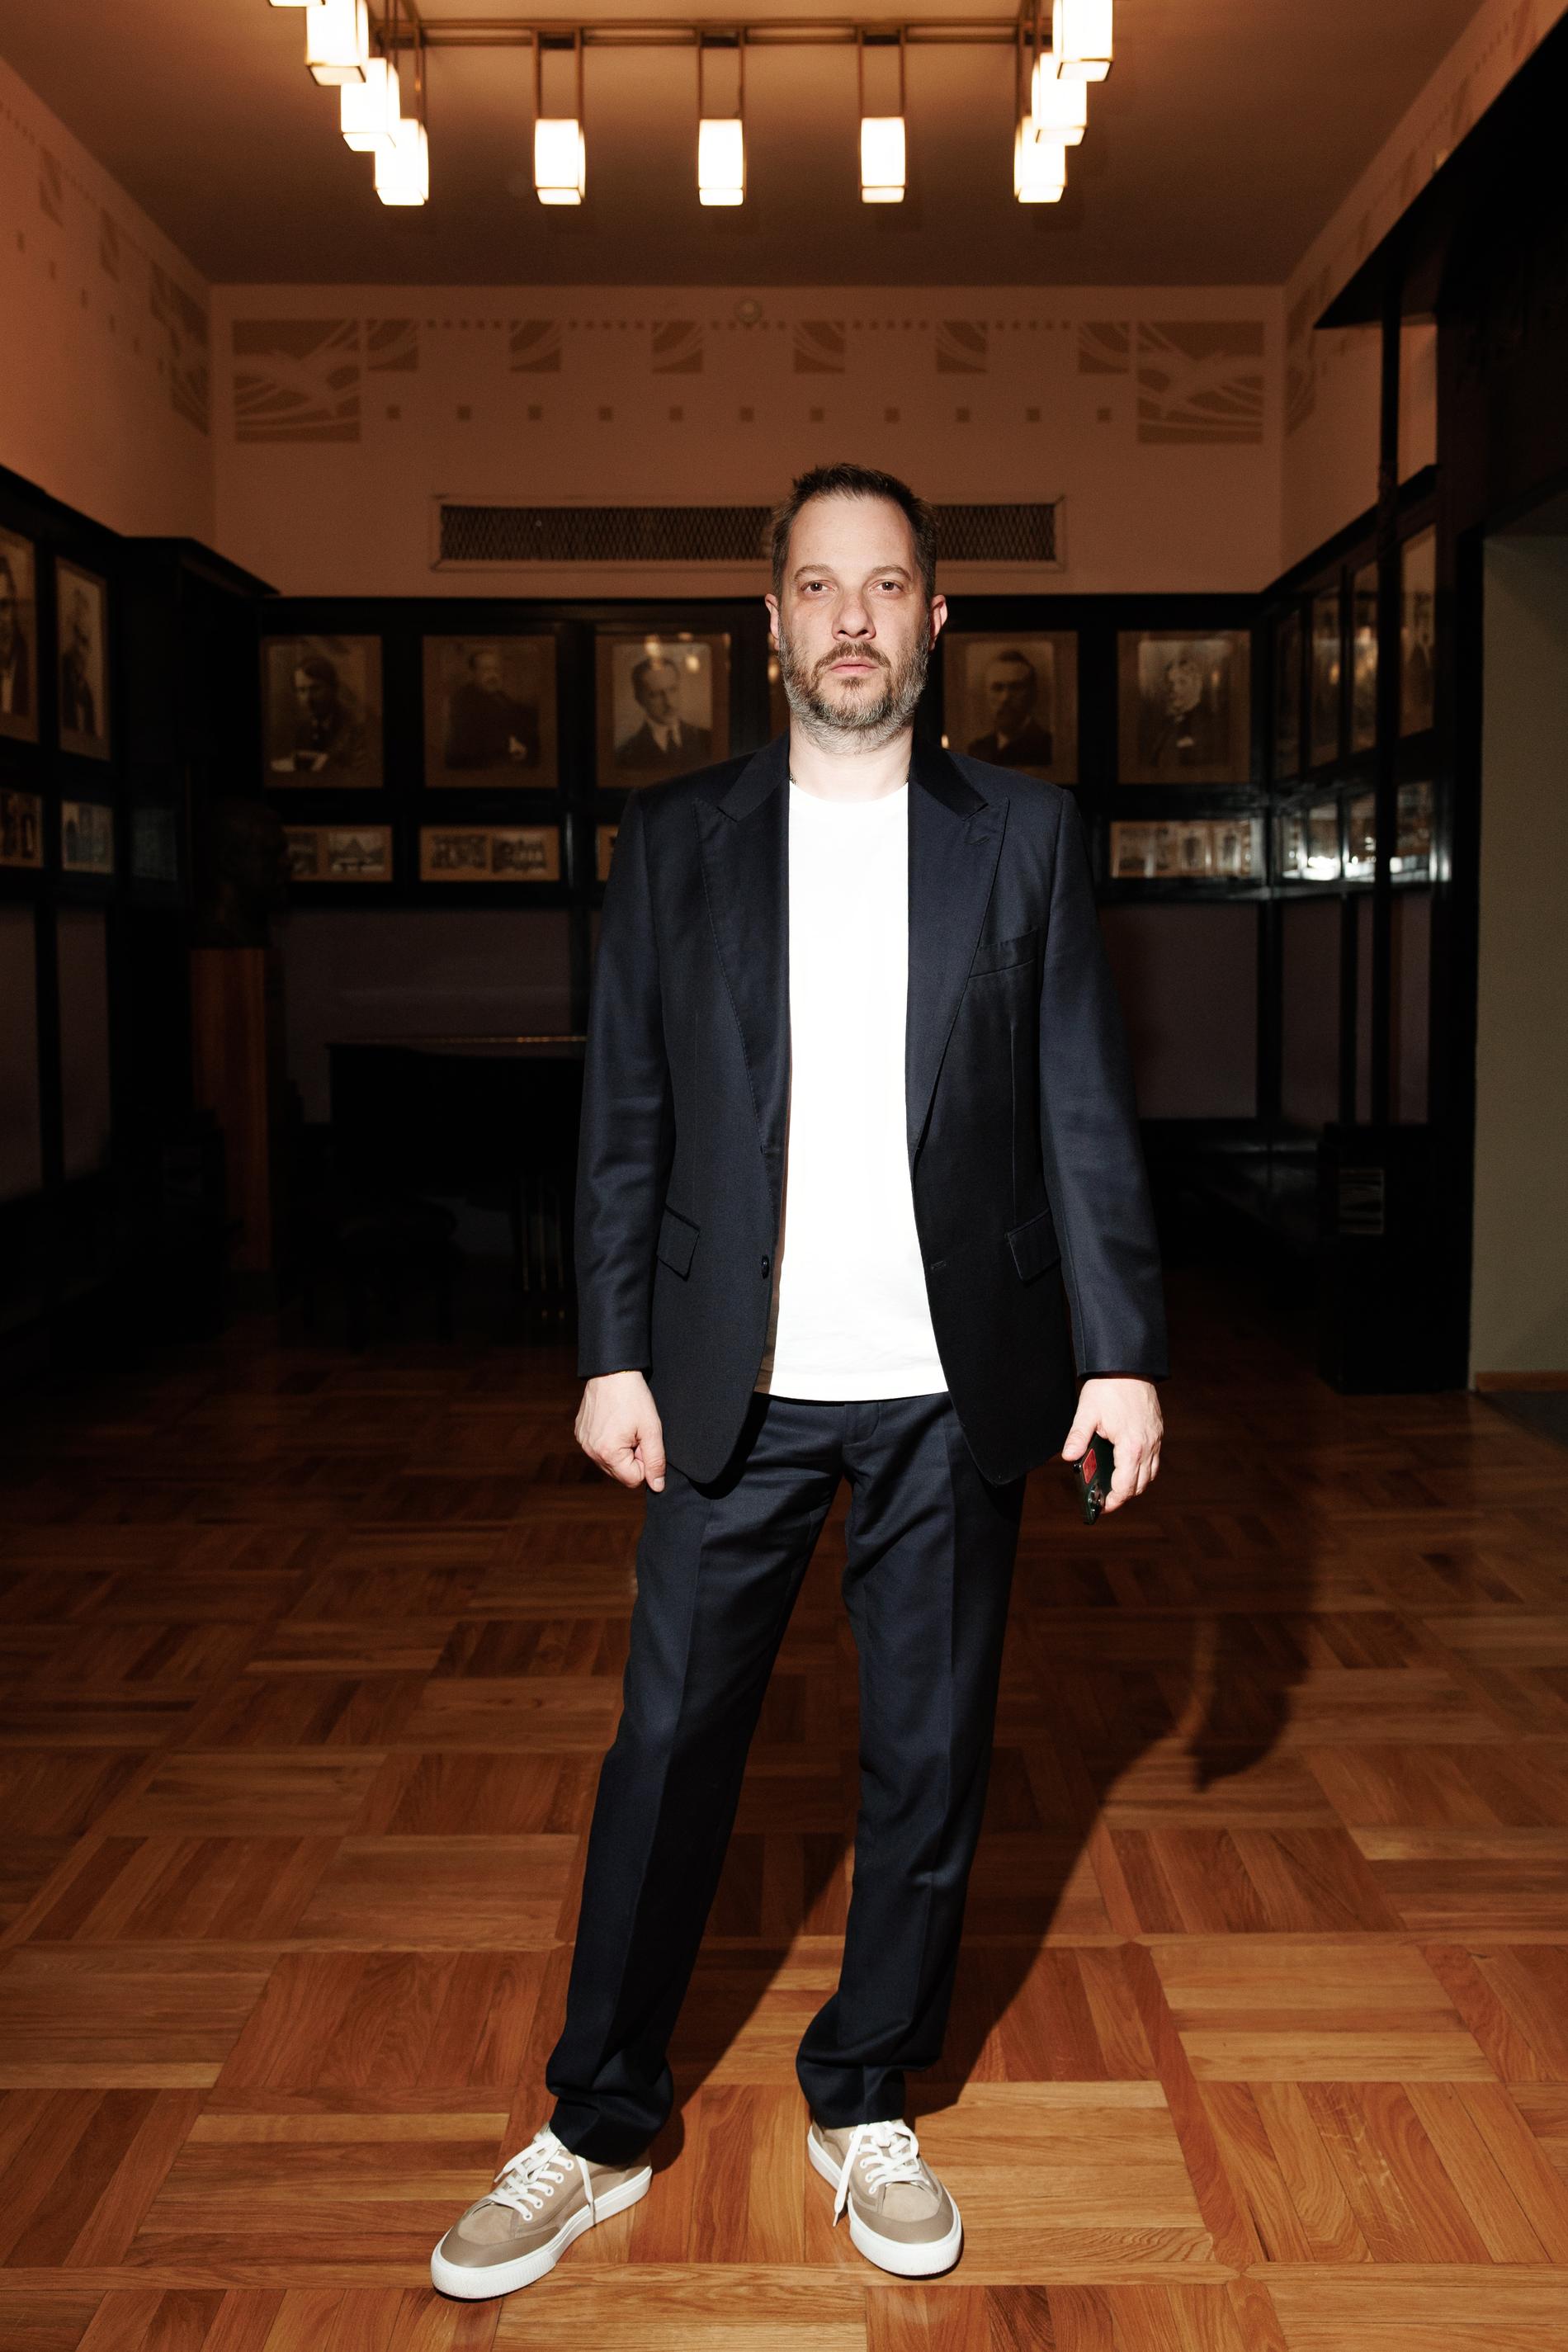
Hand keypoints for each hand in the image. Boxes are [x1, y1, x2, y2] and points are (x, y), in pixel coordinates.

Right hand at [575, 1369, 666, 1491]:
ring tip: (624, 1426)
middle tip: (635, 1432)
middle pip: (620, 1473)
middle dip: (631, 1457)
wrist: (611, 1372)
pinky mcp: (580, 1434)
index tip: (643, 1440)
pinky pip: (599, 1450)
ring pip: (609, 1463)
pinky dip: (609, 1442)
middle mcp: (591, 1452)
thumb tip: (657, 1486)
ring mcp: (583, 1443)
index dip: (644, 1462)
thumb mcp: (651, 1429)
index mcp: (608, 1453)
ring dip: (621, 1451)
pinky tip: (613, 1423)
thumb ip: (655, 1460)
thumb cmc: (633, 1398)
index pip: (633, 1479)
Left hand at [1061, 1376, 1161, 1514]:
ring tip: (1116, 1486)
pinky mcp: (1157, 1431)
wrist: (1129, 1365)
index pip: (1125, 1486)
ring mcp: (1155, 1439)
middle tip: (1106, 1499)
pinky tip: (1128, 1466)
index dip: (1113, 1501)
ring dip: (1135, 1484)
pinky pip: (1154, 1460)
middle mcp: (1148, 1446)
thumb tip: (1068, 1457)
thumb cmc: (1109, 1387)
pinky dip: (1143, 1470)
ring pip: (1150, 1474)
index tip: (1102, 1507)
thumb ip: (1078, 1437)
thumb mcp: (1087, 1412)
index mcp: (1131, 1446)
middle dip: (1123, 1496)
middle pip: (1140, 1485)